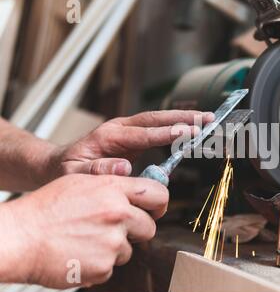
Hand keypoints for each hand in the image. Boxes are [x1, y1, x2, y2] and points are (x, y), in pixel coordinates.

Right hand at [0, 174, 168, 288]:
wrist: (21, 237)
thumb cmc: (46, 209)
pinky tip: (81, 252)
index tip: (154, 209)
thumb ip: (114, 185)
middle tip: (114, 229)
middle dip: (136, 230)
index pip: (158, 193)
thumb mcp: (82, 182)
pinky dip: (100, 263)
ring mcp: (112, 242)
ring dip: (114, 248)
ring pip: (129, 249)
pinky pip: (113, 266)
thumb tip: (138, 192)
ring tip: (88, 240)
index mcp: (113, 189)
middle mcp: (118, 213)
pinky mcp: (104, 266)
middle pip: (149, 227)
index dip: (159, 204)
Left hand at [49, 110, 214, 179]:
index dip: (166, 133)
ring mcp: (128, 131)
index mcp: (109, 136)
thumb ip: (97, 170)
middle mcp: (121, 129)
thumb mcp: (75, 173)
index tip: (188, 132)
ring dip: (183, 118)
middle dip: (182, 117)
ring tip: (207, 119)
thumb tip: (125, 166)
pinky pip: (158, 130)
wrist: (60, 163)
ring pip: (159, 120)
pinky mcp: (133, 138)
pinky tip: (193, 130)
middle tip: (207, 118)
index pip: (143, 133)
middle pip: (156, 118)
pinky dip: (176, 128)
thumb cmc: (66, 170)